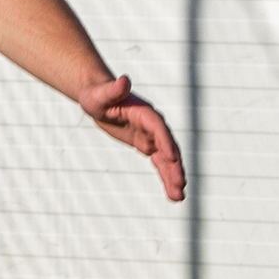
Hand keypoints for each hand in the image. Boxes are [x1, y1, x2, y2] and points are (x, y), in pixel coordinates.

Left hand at [77, 73, 185, 202]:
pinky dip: (166, 177)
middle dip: (174, 166)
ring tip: (179, 197)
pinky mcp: (148, 145)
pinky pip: (160, 163)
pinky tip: (173, 194)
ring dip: (173, 177)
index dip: (165, 141)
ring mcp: (152, 136)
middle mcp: (153, 125)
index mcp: (144, 112)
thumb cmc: (97, 96)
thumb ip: (114, 89)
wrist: (100, 99)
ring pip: (167, 159)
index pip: (158, 127)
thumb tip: (124, 80)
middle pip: (168, 146)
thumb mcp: (101, 95)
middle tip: (180, 185)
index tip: (172, 157)